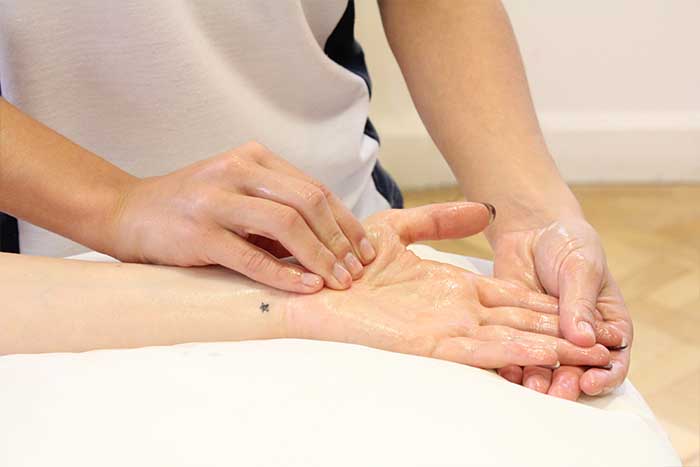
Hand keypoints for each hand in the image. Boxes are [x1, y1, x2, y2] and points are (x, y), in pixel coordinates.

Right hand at [112, 141, 375, 292]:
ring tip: (338, 281)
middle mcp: (237, 171)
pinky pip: (252, 256)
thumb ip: (278, 208)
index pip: (315, 189)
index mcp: (253, 158)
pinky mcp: (200, 233)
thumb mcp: (238, 194)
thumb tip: (332, 242)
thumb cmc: (191, 208)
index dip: (346, 222)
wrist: (127, 213)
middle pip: (308, 202)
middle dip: (340, 240)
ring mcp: (216, 200)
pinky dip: (284, 273)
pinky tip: (306, 287)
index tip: (364, 250)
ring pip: (287, 224)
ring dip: (320, 257)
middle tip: (356, 270)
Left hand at [286, 203, 611, 370]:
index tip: (581, 311)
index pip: (514, 299)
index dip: (547, 307)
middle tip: (604, 346)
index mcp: (455, 288)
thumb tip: (482, 208)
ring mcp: (446, 329)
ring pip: (509, 341)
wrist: (310, 278)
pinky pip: (479, 352)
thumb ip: (439, 219)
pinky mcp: (429, 343)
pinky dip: (512, 356)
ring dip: (548, 349)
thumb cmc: (347, 257)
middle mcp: (458, 312)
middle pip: (521, 325)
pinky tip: (541, 357)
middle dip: (560, 336)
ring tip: (589, 355)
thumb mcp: (398, 228)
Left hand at [492, 218, 632, 399]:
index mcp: (608, 325)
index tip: (591, 381)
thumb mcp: (581, 268)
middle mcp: (580, 338)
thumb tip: (585, 339)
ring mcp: (548, 338)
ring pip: (547, 368)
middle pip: (578, 370)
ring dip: (540, 381)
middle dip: (568, 385)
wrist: (531, 230)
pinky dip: (513, 365)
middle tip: (556, 392)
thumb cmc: (568, 245)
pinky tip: (506, 370)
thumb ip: (581, 302)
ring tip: (531, 388)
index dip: (605, 375)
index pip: (613, 358)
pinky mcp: (518, 333)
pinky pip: (517, 354)